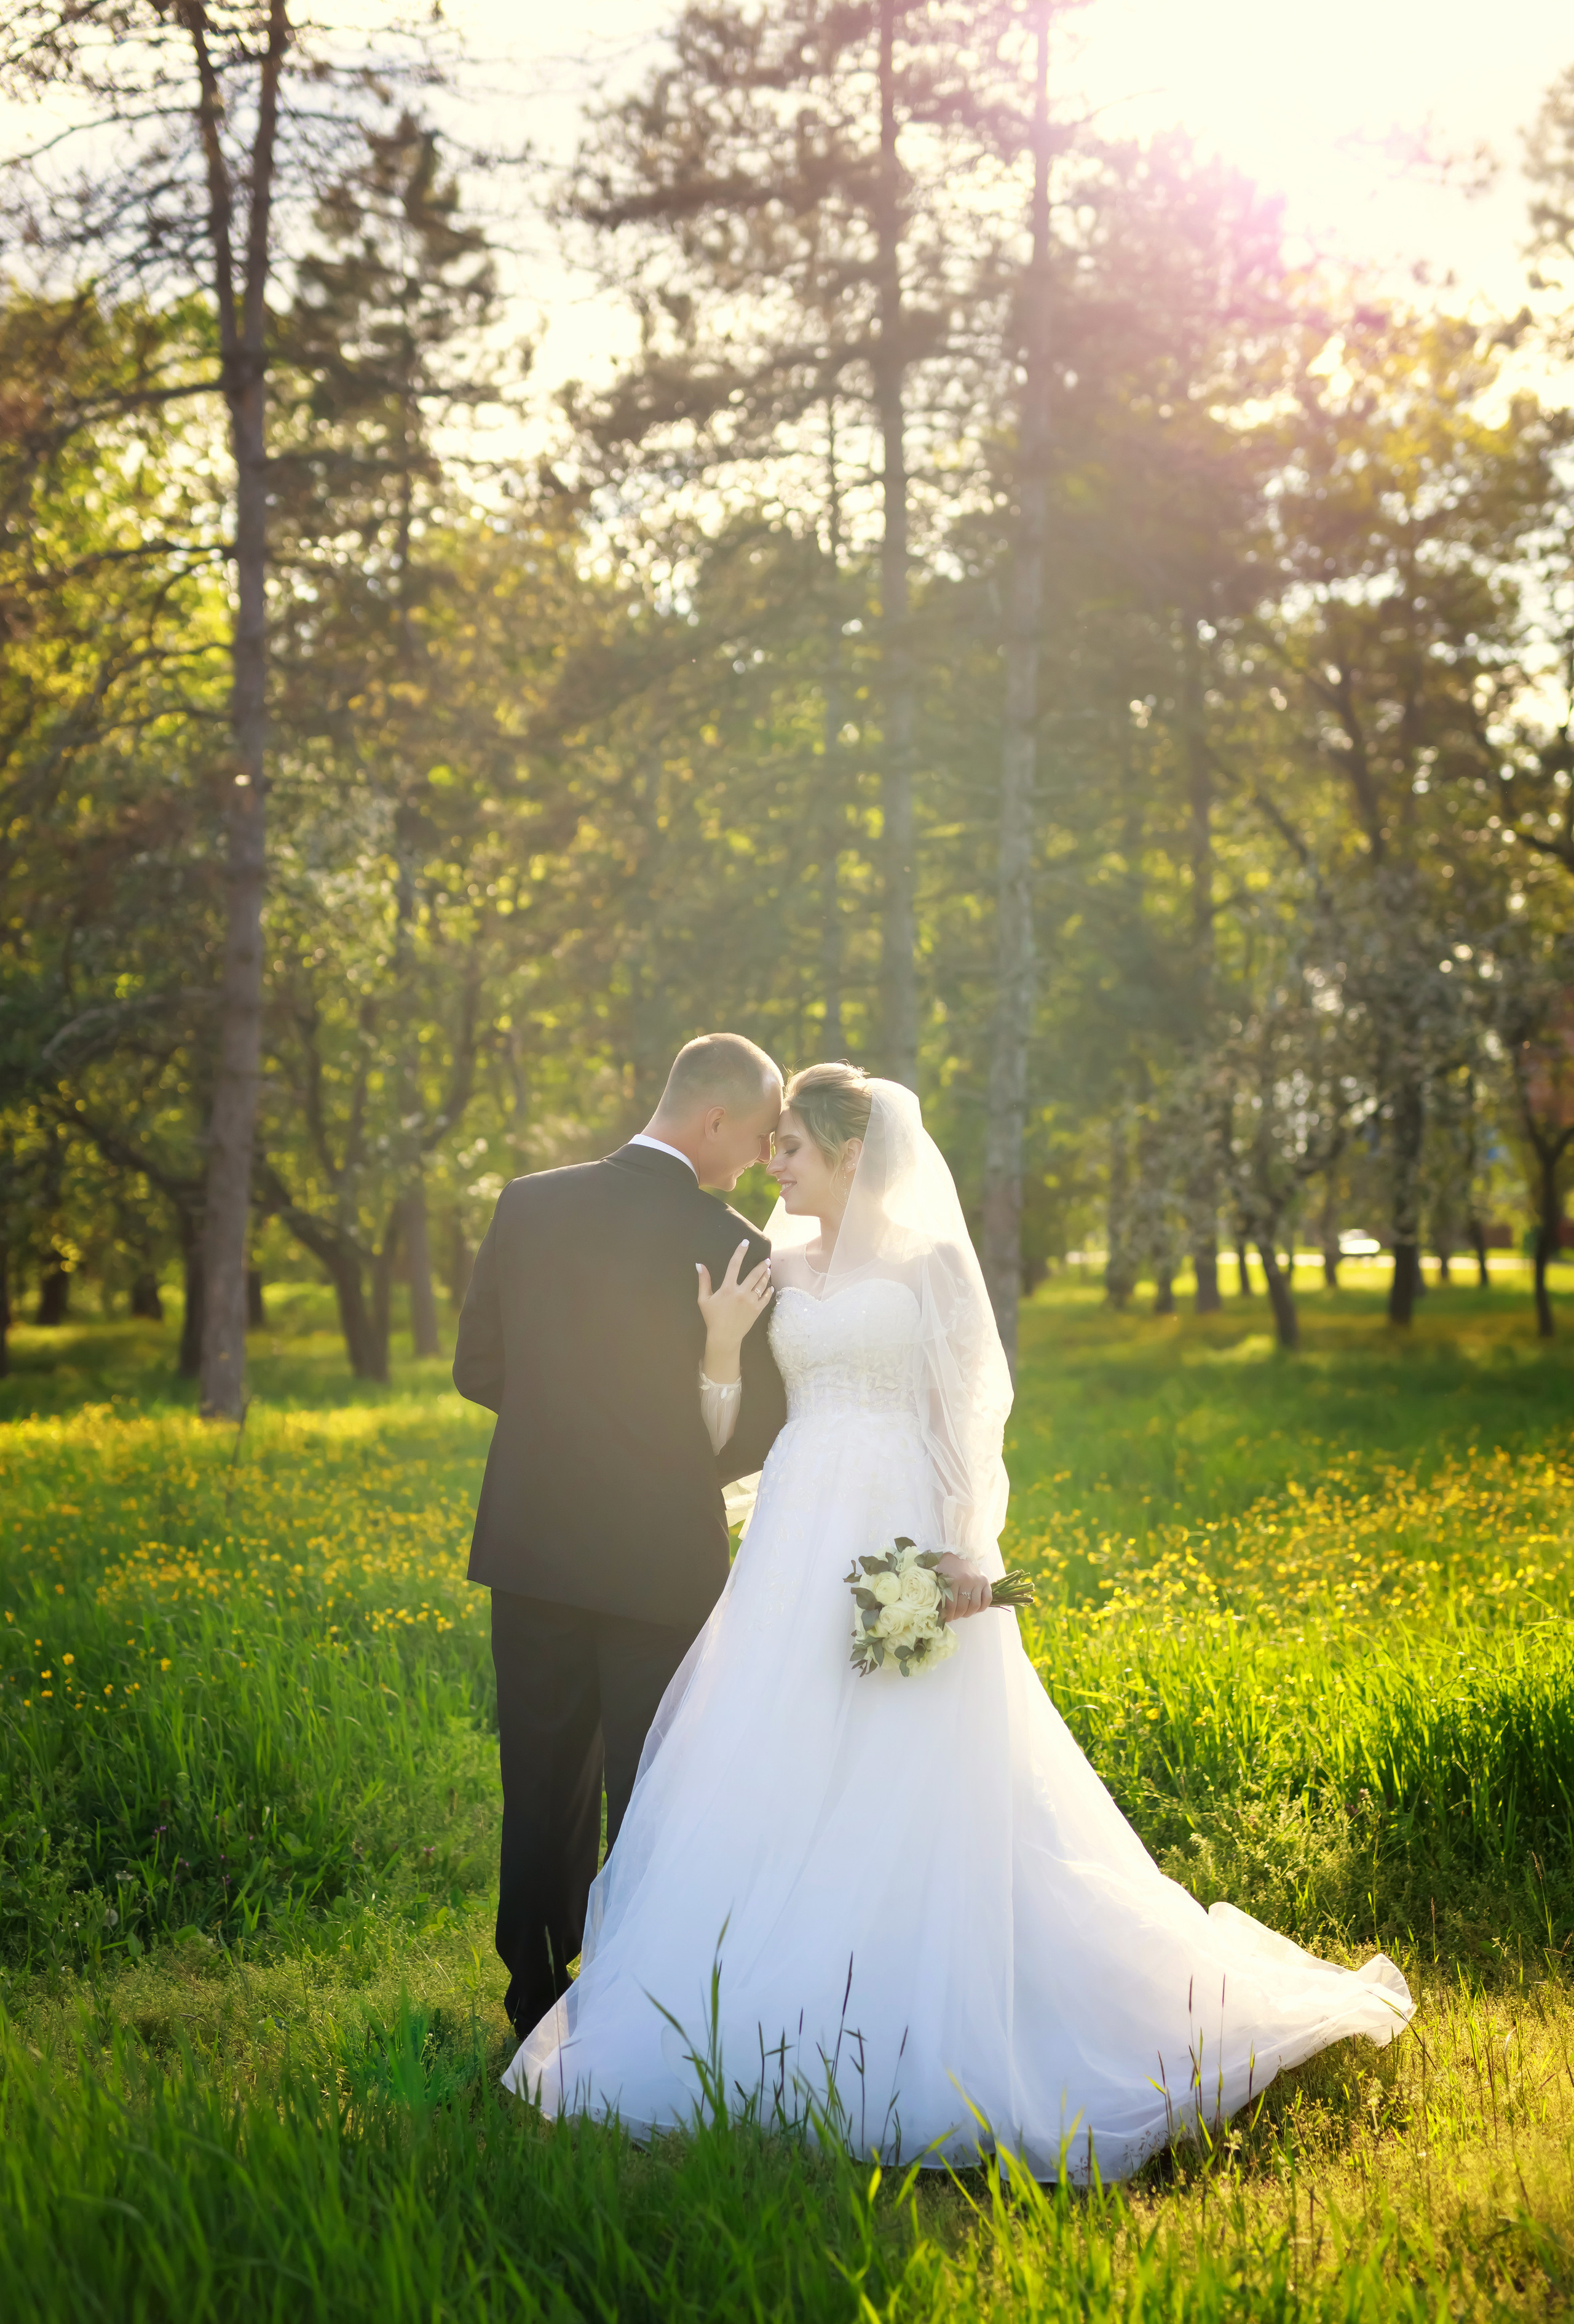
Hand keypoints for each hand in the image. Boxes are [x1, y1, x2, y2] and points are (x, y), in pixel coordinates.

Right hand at [696, 1240, 771, 1363]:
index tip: (745, 1242)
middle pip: (754, 1274)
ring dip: (766, 1275)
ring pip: (761, 1284)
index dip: (740, 1252)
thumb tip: (700, 1265)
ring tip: (768, 1269)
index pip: (734, 1265)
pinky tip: (770, 1286)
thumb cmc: (712, 1318)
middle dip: (761, 1265)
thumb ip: (704, 1281)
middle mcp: (741, 1292)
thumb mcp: (704, 1299)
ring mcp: (751, 1301)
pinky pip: (765, 1297)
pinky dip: (769, 1291)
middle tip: (767, 1259)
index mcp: (728, 1288)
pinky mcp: (757, 1310)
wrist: (724, 1336)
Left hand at [935, 1552, 991, 1621]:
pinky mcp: (985, 1581)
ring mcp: (977, 1580)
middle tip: (953, 1616)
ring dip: (968, 1613)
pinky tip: (974, 1609)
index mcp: (952, 1580)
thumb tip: (935, 1613)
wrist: (956, 1554)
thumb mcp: (937, 1579)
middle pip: (963, 1607)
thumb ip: (937, 1594)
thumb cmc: (944, 1568)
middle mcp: (966, 1580)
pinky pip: (987, 1599)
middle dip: (957, 1615)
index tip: (946, 1619)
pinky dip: (982, 1607)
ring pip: (975, 1606)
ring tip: (962, 1613)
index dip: (948, 1615)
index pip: (951, 1606)